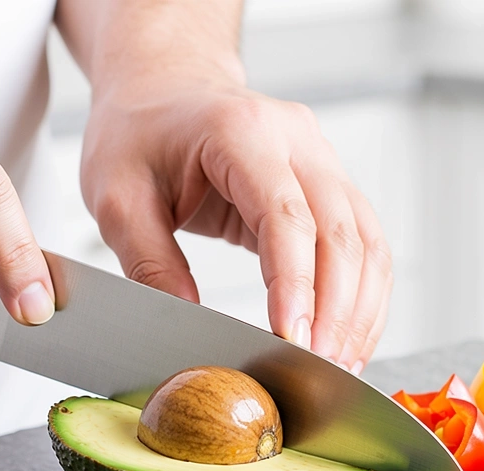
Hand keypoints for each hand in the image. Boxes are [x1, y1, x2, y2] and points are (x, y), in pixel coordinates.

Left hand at [79, 75, 392, 372]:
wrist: (164, 88)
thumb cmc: (138, 134)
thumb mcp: (116, 197)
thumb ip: (149, 261)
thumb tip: (190, 323)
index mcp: (241, 131)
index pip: (286, 214)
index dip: (295, 283)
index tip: (291, 338)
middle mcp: (296, 138)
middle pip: (341, 231)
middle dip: (335, 310)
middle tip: (319, 369)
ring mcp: (321, 158)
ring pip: (366, 240)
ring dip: (360, 309)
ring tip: (341, 366)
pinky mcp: (330, 185)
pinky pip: (364, 242)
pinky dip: (363, 295)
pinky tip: (350, 337)